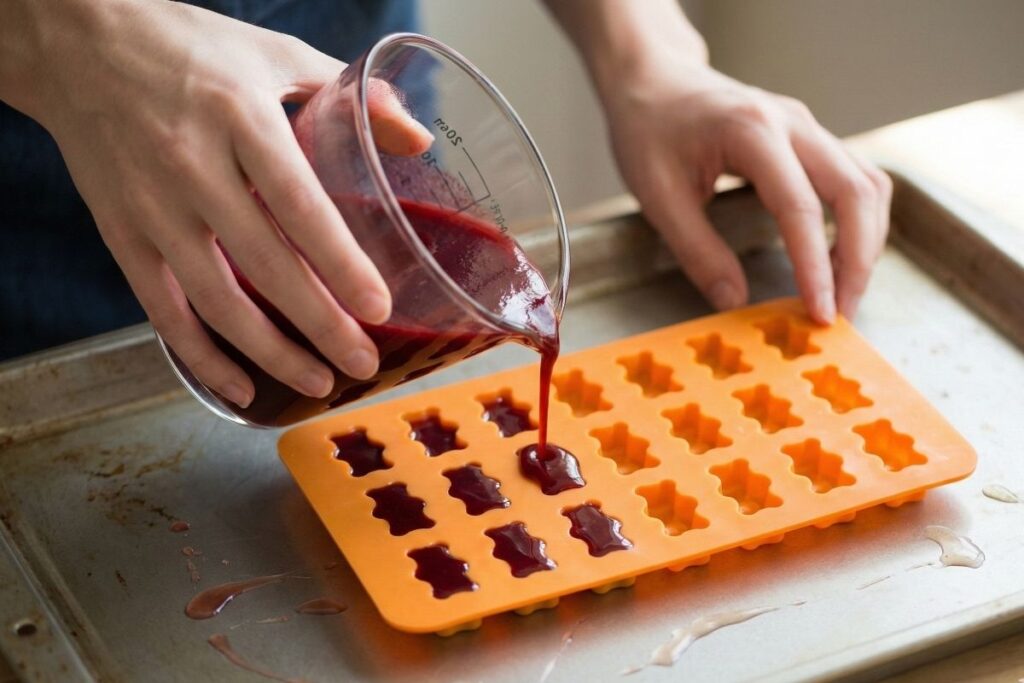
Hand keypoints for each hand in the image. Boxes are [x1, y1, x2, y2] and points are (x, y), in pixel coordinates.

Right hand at [7, 0, 430, 407]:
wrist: (76, 43)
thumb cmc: (190, 49)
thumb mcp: (275, 54)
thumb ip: (352, 96)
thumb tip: (418, 141)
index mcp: (240, 118)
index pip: (299, 205)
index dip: (341, 264)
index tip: (379, 308)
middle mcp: (193, 166)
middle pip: (264, 266)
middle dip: (320, 325)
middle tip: (362, 363)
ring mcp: (152, 206)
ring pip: (214, 300)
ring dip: (269, 353)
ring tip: (317, 384)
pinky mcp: (121, 233)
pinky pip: (161, 310)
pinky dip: (199, 356)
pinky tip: (237, 388)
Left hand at [602, 61, 890, 322]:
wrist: (654, 80)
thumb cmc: (649, 130)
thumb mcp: (657, 195)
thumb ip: (697, 251)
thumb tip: (734, 303)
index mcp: (752, 131)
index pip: (801, 207)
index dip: (815, 266)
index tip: (819, 312)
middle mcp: (793, 123)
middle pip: (857, 192)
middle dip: (858, 260)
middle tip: (840, 314)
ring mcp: (807, 127)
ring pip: (867, 185)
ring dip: (865, 243)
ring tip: (842, 294)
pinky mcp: (810, 138)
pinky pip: (855, 179)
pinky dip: (858, 222)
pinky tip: (839, 259)